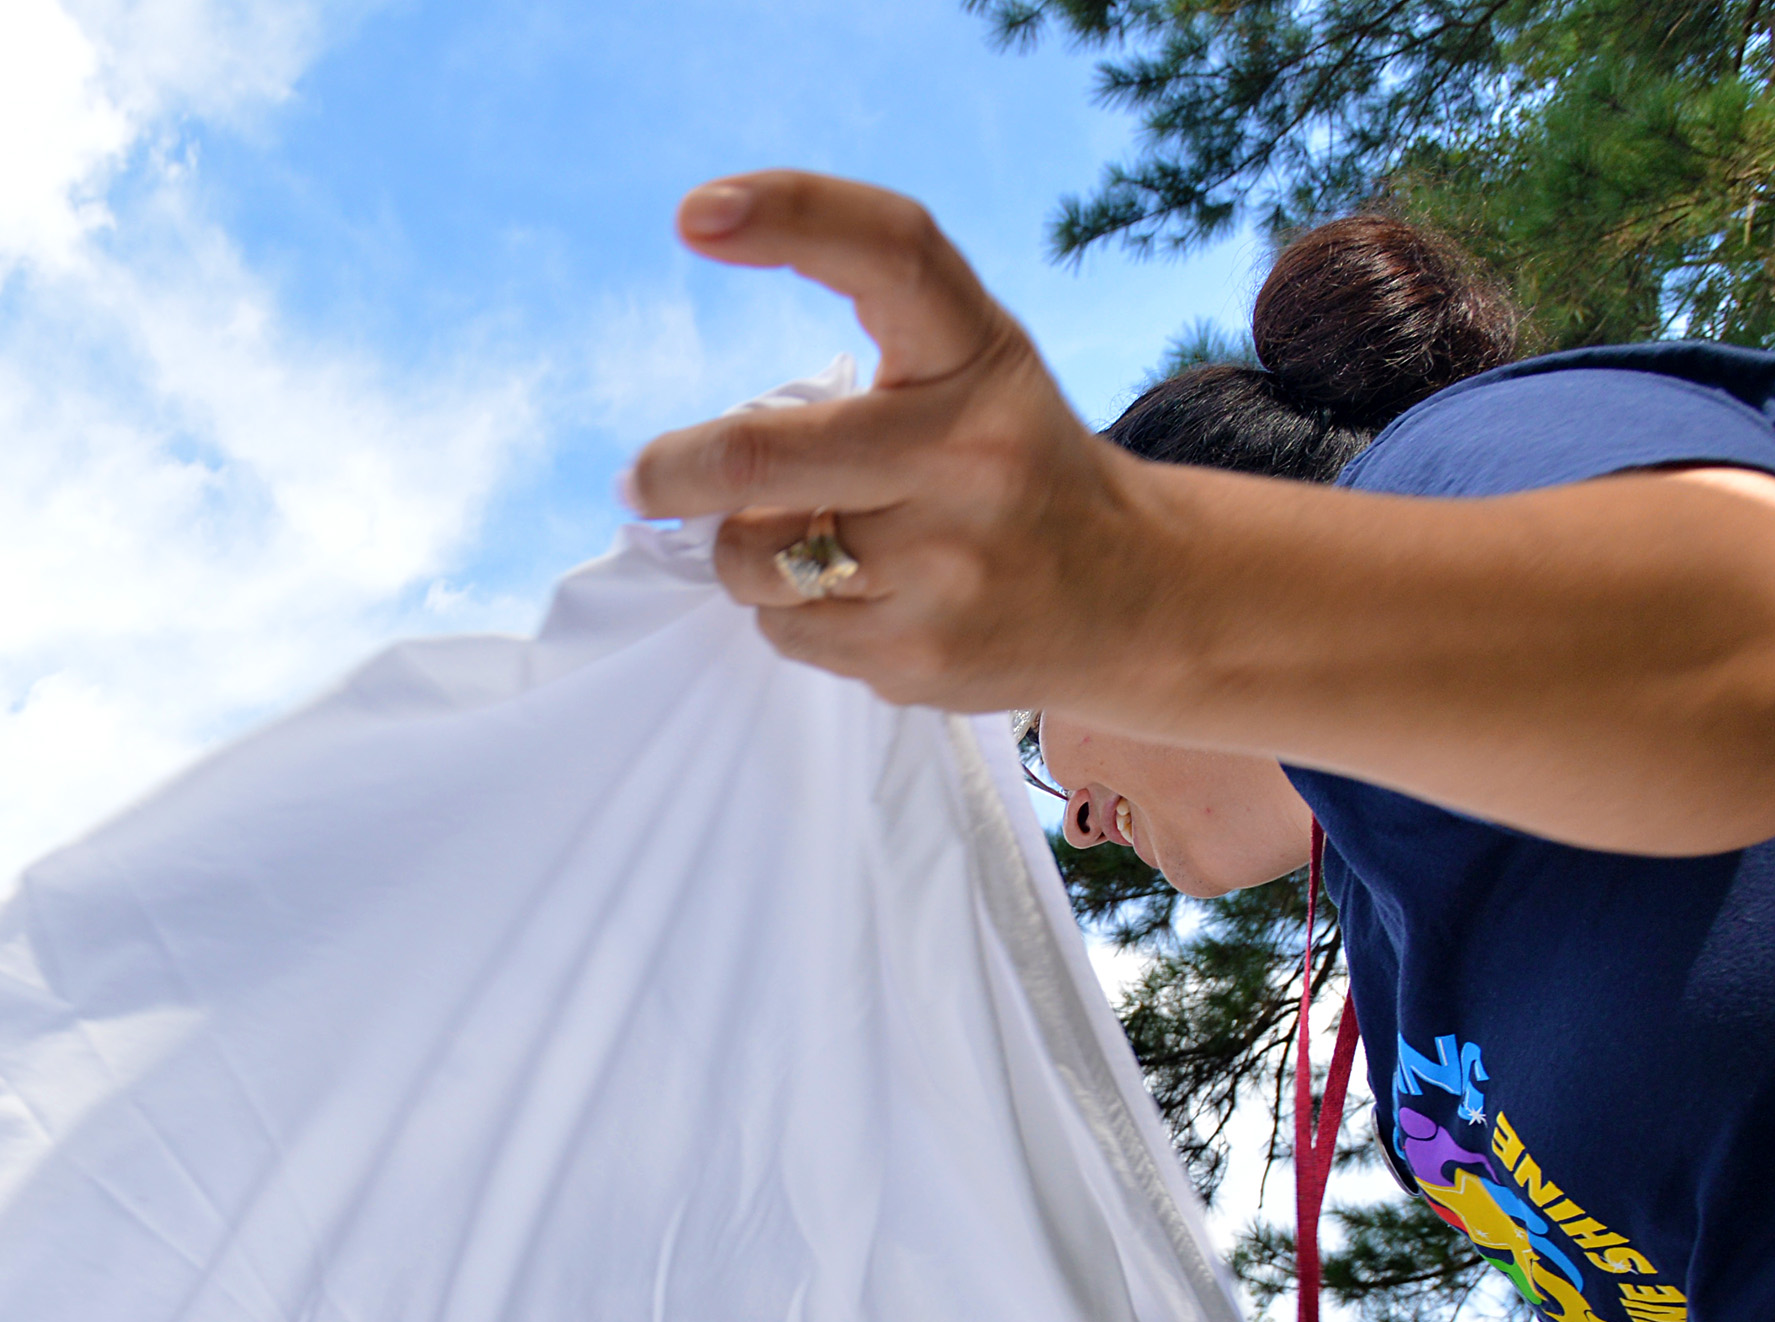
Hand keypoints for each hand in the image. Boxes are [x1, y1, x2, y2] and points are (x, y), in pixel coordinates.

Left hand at [619, 173, 1143, 714]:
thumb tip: (687, 445)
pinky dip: (790, 611)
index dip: (790, 215)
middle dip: (671, 471)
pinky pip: (784, 629)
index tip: (696, 213)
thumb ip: (871, 350)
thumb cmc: (1013, 462)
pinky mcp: (921, 656)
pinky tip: (861, 597)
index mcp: (980, 359)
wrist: (1134, 597)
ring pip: (754, 554)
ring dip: (747, 547)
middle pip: (758, 455)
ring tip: (811, 542)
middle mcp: (969, 454)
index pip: (889, 254)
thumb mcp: (976, 366)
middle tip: (640, 479)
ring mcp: (947, 565)